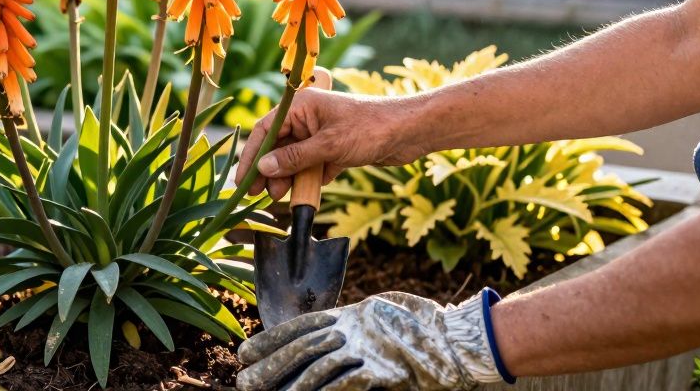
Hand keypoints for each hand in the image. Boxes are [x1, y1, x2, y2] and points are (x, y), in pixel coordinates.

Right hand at [234, 71, 419, 200]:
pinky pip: (311, 166)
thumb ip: (294, 158)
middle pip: (277, 146)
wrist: (410, 131)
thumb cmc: (370, 128)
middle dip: (268, 171)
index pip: (266, 130)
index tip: (243, 180)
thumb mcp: (329, 145)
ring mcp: (321, 134)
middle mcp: (307, 118)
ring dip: (286, 178)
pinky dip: (306, 180)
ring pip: (294, 159)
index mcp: (301, 106)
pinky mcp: (334, 150)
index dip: (252, 156)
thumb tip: (264, 169)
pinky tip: (300, 195)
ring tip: (279, 198)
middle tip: (257, 195)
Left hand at [236, 291, 510, 390]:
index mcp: (348, 316)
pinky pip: (345, 384)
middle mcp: (352, 331)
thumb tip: (322, 336)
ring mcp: (367, 350)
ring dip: (287, 381)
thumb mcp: (375, 319)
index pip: (298, 326)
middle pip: (302, 346)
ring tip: (259, 390)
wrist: (457, 340)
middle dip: (270, 364)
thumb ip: (348, 327)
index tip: (244, 352)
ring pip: (316, 366)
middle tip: (242, 380)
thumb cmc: (418, 329)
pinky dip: (321, 390)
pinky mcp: (383, 372)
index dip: (269, 339)